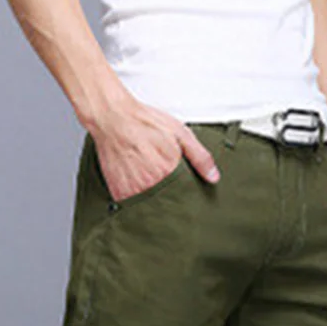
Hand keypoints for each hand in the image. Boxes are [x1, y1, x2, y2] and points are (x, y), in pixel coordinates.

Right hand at [91, 99, 219, 202]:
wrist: (112, 118)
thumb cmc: (145, 123)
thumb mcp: (180, 134)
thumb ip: (200, 157)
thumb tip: (214, 177)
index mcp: (169, 174)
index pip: (185, 199)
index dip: (186, 198)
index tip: (186, 196)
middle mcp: (151, 187)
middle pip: (167, 205)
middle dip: (169, 200)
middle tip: (163, 182)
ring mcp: (134, 192)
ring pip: (150, 208)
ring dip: (153, 200)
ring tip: (149, 180)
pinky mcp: (119, 194)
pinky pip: (132, 206)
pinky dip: (136, 199)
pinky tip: (137, 184)